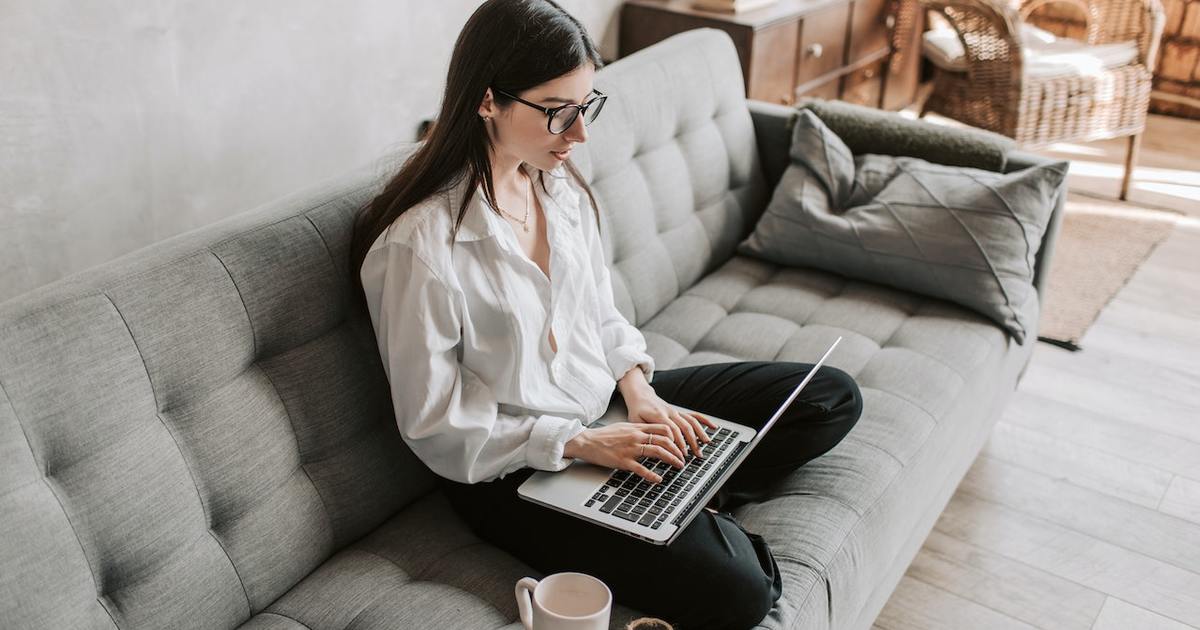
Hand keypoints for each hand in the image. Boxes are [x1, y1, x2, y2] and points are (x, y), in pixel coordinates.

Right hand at [563, 423, 685, 483]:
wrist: (588, 441)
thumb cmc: (604, 435)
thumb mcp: (624, 427)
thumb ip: (638, 429)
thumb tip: (651, 432)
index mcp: (637, 428)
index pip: (663, 428)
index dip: (675, 436)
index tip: (681, 444)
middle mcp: (636, 436)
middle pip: (664, 440)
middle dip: (678, 450)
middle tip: (683, 458)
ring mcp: (631, 449)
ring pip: (657, 451)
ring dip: (671, 459)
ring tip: (678, 465)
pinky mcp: (624, 461)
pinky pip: (641, 469)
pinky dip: (652, 475)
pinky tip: (658, 479)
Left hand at [626, 390, 718, 459]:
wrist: (640, 395)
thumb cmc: (637, 411)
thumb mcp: (636, 421)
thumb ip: (645, 431)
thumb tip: (653, 443)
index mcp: (659, 416)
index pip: (672, 431)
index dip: (678, 443)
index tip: (681, 455)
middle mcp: (670, 413)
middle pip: (684, 427)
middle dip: (692, 442)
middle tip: (696, 455)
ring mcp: (676, 412)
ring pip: (691, 422)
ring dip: (700, 433)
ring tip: (706, 444)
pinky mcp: (679, 412)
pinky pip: (693, 415)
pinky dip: (704, 421)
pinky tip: (713, 427)